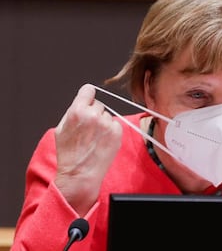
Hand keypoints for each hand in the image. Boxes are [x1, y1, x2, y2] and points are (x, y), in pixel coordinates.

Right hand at [54, 83, 122, 215]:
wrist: (80, 174)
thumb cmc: (69, 154)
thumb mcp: (62, 128)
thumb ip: (73, 111)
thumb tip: (83, 100)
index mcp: (77, 111)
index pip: (88, 90)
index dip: (88, 96)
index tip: (88, 100)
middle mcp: (93, 115)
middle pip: (98, 104)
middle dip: (94, 113)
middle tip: (89, 129)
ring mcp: (107, 123)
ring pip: (107, 115)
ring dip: (103, 123)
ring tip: (95, 138)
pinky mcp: (117, 132)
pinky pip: (115, 124)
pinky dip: (111, 131)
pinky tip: (102, 142)